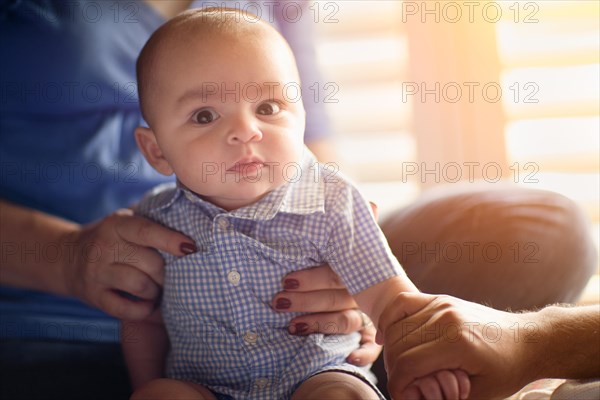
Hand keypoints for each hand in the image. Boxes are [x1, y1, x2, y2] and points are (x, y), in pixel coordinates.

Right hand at [62, 209, 194, 319]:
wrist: (66, 257)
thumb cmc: (110, 238)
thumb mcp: (124, 221)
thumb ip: (150, 219)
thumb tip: (190, 216)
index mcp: (116, 225)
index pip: (147, 231)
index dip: (171, 240)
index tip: (191, 247)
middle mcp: (105, 247)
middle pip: (150, 263)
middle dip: (168, 272)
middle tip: (174, 274)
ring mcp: (97, 273)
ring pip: (140, 286)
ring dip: (157, 291)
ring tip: (159, 288)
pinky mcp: (94, 296)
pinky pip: (124, 309)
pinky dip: (143, 310)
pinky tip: (149, 305)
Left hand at [272, 264, 381, 365]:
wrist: (359, 305)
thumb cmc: (325, 285)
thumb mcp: (327, 274)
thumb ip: (319, 273)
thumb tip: (287, 275)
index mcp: (350, 275)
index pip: (333, 275)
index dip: (310, 279)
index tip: (287, 282)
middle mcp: (359, 296)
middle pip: (334, 299)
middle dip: (304, 301)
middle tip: (279, 302)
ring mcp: (367, 317)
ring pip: (345, 320)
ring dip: (319, 323)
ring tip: (294, 327)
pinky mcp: (371, 337)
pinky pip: (371, 347)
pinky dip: (363, 354)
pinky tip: (349, 358)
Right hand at [377, 292, 539, 398]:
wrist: (528, 339)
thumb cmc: (507, 369)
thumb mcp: (479, 393)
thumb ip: (444, 397)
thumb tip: (413, 396)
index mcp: (456, 343)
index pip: (408, 364)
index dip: (398, 385)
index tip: (401, 396)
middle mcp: (445, 318)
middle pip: (398, 344)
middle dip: (393, 369)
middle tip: (402, 384)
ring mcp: (442, 304)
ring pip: (396, 326)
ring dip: (391, 349)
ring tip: (398, 366)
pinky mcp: (440, 299)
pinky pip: (402, 304)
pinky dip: (388, 319)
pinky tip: (386, 335)